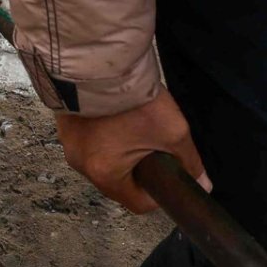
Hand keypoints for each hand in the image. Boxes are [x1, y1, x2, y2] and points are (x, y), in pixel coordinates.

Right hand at [55, 91, 208, 213]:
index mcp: (106, 174)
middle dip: (139, 169)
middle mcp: (81, 164)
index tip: (169, 177)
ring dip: (119, 151)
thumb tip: (202, 182)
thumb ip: (189, 162)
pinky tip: (116, 116)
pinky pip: (89, 140)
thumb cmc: (131, 101)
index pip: (137, 204)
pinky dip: (103, 134)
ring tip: (135, 128)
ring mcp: (69, 143)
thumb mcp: (172, 132)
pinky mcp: (65, 124)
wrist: (100, 61)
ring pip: (102, 159)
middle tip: (154, 146)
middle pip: (118, 181)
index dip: (159, 195)